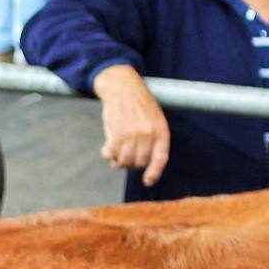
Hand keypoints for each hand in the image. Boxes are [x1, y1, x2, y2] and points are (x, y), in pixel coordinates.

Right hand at [92, 64, 170, 186]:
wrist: (122, 86)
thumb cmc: (139, 103)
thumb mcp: (155, 118)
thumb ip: (153, 138)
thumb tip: (145, 164)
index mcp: (160, 130)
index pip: (160, 158)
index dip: (154, 173)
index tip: (148, 181)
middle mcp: (147, 134)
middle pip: (139, 163)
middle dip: (132, 164)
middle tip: (127, 158)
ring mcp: (131, 135)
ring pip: (124, 161)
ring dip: (119, 161)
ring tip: (117, 155)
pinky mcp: (115, 133)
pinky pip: (110, 153)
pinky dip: (108, 154)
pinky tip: (108, 149)